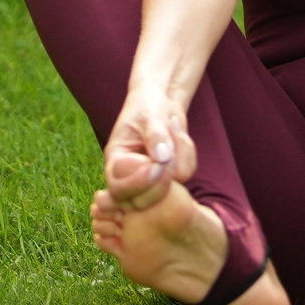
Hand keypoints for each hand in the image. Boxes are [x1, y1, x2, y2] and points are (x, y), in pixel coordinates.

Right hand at [102, 90, 196, 208]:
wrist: (160, 102)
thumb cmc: (147, 105)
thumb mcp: (150, 115)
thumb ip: (155, 135)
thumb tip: (162, 157)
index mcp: (115, 162)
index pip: (120, 189)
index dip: (142, 182)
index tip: (160, 161)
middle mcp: (129, 176)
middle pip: (141, 202)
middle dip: (163, 181)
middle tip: (171, 153)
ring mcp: (150, 179)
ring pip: (169, 189)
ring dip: (180, 158)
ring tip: (174, 130)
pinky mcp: (169, 176)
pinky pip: (185, 175)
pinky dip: (188, 155)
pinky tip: (180, 137)